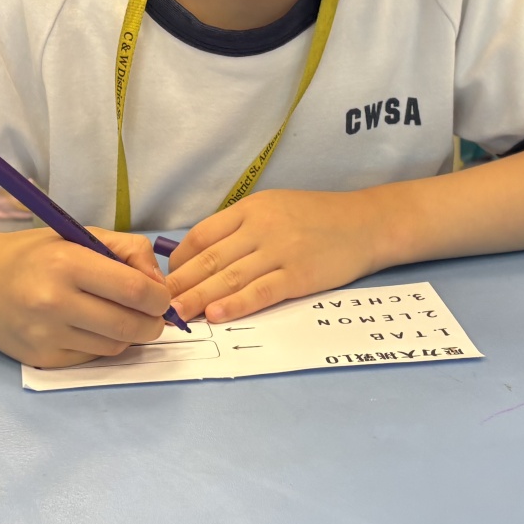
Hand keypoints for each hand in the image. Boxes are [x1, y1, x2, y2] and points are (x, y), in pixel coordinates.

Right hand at [0, 226, 172, 368]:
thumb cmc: (34, 255)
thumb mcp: (79, 235)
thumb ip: (127, 251)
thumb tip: (159, 286)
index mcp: (66, 263)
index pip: (134, 291)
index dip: (159, 298)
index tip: (160, 296)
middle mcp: (54, 302)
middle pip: (130, 326)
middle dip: (153, 323)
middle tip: (152, 315)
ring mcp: (46, 335)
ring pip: (115, 346)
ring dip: (128, 335)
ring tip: (119, 316)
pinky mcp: (42, 359)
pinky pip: (92, 358)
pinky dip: (102, 345)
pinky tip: (91, 328)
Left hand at [165, 189, 389, 323]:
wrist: (366, 224)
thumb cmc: (318, 218)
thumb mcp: (275, 208)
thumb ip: (242, 227)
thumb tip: (203, 254)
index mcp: (251, 209)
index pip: (203, 235)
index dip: (180, 260)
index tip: (167, 279)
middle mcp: (261, 227)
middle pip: (210, 258)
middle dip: (181, 283)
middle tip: (157, 303)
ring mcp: (280, 251)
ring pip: (229, 277)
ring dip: (198, 298)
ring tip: (177, 315)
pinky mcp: (299, 275)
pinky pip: (260, 292)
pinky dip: (235, 304)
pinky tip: (216, 315)